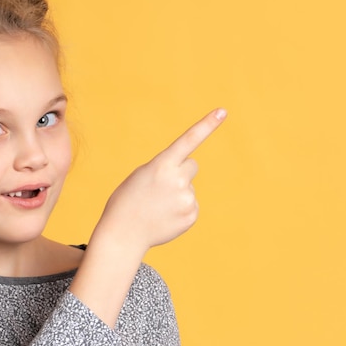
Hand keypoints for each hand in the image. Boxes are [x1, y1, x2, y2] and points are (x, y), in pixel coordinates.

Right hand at [96, 108, 227, 251]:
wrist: (123, 233)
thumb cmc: (128, 200)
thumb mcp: (142, 176)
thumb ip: (166, 170)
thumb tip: (187, 180)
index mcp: (161, 165)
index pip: (188, 140)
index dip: (207, 125)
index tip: (223, 111)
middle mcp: (178, 180)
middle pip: (191, 166)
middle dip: (181, 172)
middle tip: (160, 187)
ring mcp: (187, 199)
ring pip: (189, 187)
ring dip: (177, 193)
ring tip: (157, 206)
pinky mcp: (192, 215)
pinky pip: (191, 205)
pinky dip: (179, 210)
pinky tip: (164, 216)